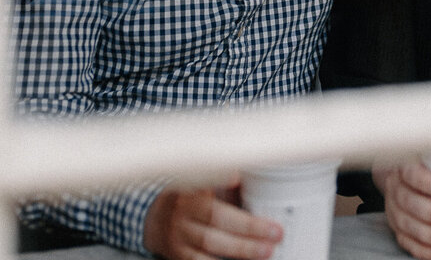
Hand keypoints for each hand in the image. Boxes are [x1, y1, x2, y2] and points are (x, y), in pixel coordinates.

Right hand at [143, 178, 282, 259]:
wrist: (155, 221)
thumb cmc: (190, 200)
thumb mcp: (201, 185)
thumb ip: (226, 186)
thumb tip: (259, 182)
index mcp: (191, 187)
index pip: (204, 181)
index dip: (219, 180)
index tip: (236, 177)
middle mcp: (182, 210)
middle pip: (215, 217)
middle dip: (248, 226)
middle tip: (275, 232)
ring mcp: (179, 235)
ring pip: (209, 243)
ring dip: (241, 249)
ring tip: (266, 251)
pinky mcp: (179, 256)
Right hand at [373, 161, 430, 259]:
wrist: (405, 175)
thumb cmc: (430, 166)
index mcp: (405, 165)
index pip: (411, 173)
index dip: (427, 183)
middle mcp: (396, 186)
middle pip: (410, 202)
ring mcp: (393, 208)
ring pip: (407, 224)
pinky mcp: (396, 226)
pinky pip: (406, 241)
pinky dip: (423, 250)